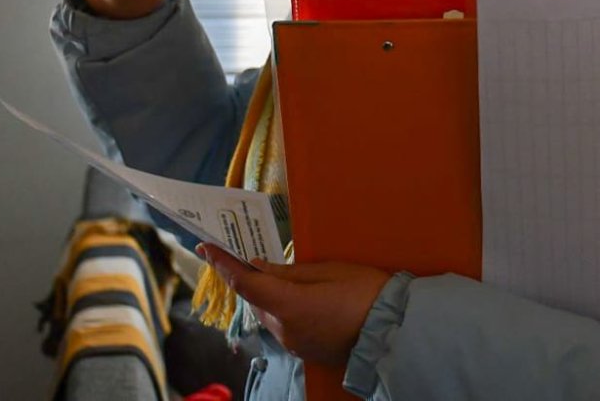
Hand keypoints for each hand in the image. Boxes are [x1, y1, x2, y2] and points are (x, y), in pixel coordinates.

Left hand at [197, 244, 389, 367]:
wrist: (393, 331)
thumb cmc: (366, 293)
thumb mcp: (329, 271)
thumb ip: (289, 272)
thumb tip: (257, 268)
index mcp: (289, 306)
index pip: (245, 284)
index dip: (223, 265)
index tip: (207, 248)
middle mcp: (285, 330)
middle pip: (256, 300)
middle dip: (252, 280)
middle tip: (252, 258)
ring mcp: (294, 344)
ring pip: (269, 314)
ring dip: (270, 296)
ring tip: (286, 278)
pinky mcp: (305, 351)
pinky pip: (284, 327)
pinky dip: (284, 311)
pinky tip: (301, 299)